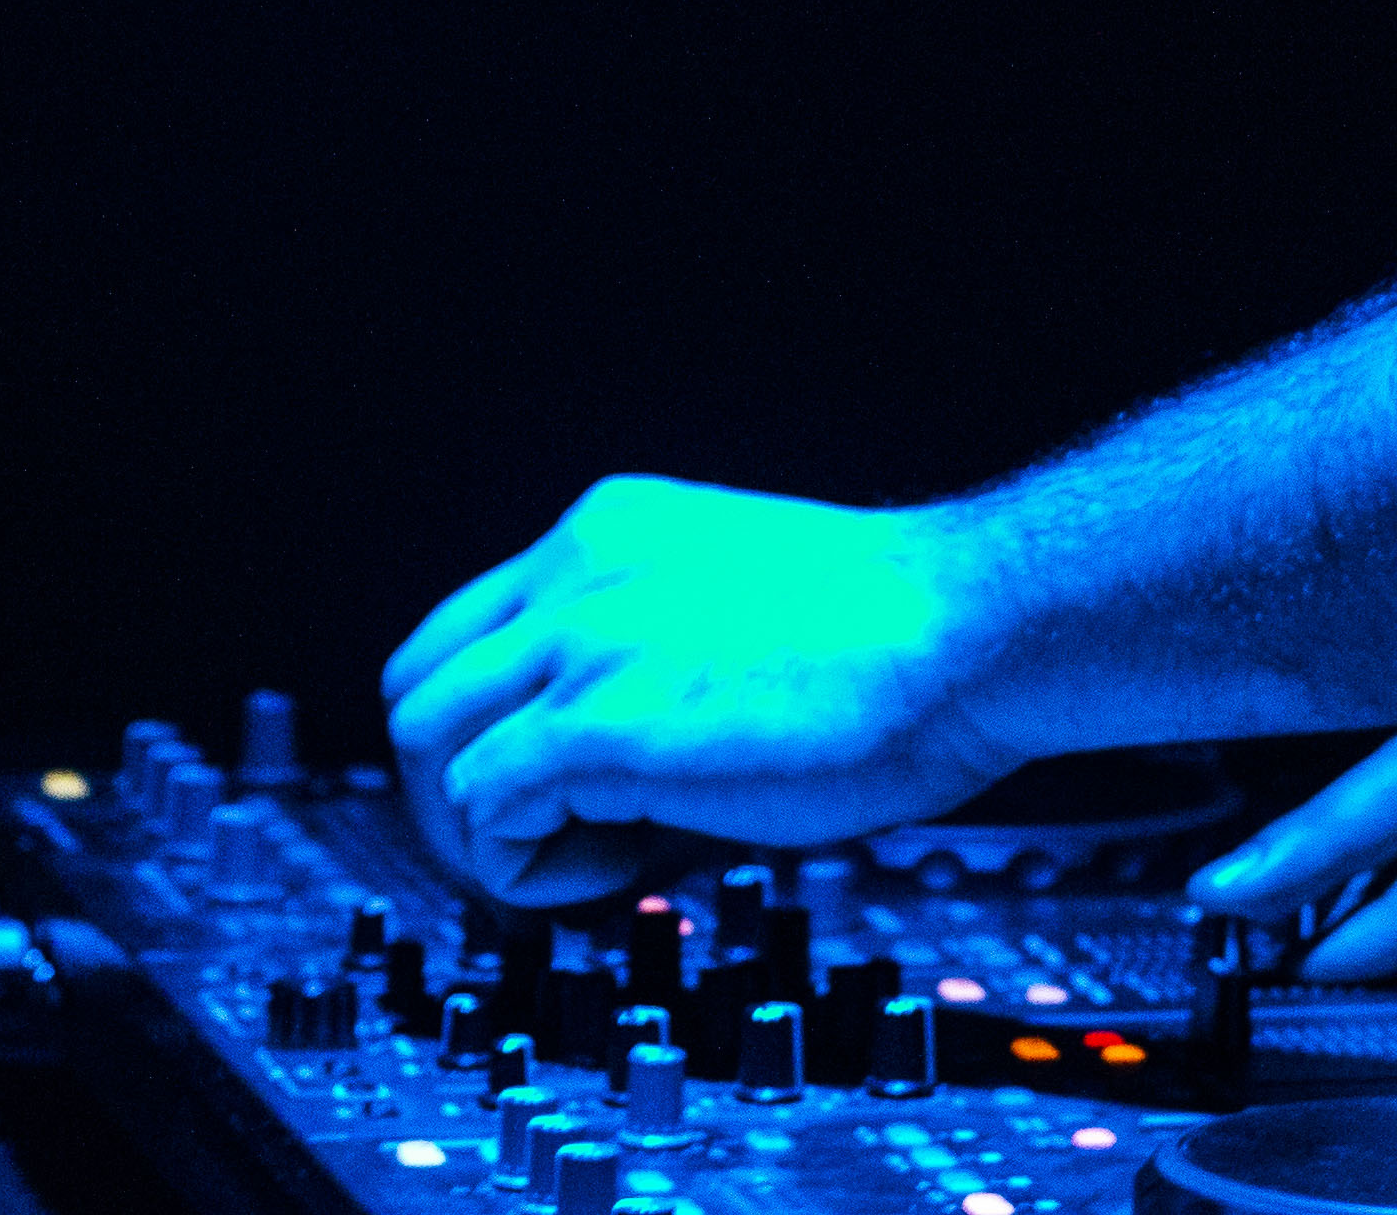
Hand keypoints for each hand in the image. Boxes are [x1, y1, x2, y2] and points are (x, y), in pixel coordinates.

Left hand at [382, 475, 1027, 903]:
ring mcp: (583, 640)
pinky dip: (528, 864)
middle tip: (545, 839)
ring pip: (428, 751)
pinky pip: (485, 811)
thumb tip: (589, 776)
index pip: (462, 633)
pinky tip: (622, 866)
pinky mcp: (600, 722)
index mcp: (612, 530)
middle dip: (459, 788)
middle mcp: (579, 569)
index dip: (484, 729)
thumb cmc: (904, 633)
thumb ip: (648, 657)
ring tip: (590, 855)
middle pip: (416, 693)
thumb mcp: (737, 606)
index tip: (545, 786)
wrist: (979, 628)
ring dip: (486, 829)